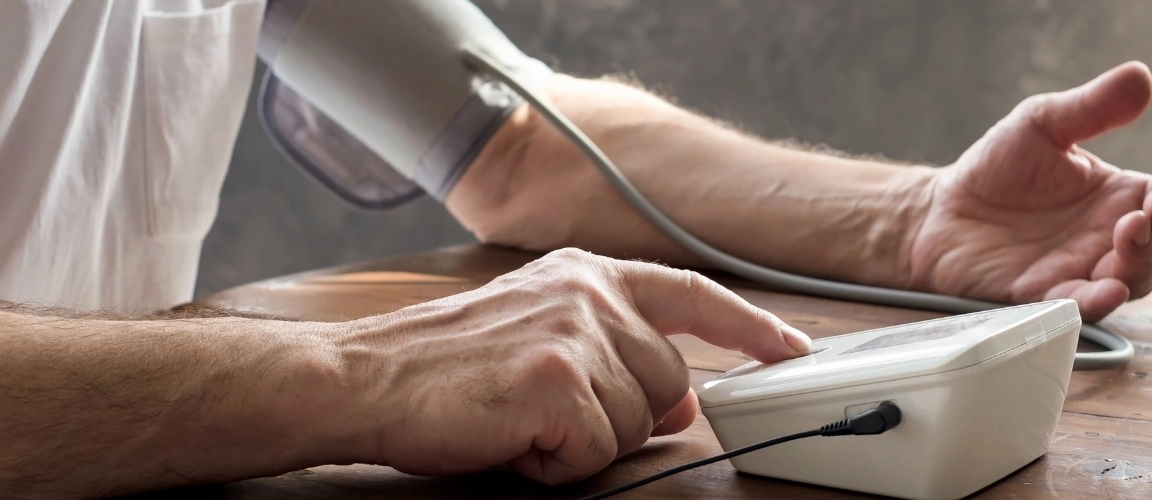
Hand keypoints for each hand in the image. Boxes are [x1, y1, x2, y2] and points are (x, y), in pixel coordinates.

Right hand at [347, 248, 808, 483]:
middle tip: (547, 413)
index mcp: (585, 273)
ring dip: (584, 442)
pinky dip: (556, 463)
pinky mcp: (560, 380)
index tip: (788, 350)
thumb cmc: (440, 365)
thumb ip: (612, 352)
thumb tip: (676, 403)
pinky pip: (597, 451)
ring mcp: (578, 334)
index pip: (691, 293)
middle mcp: (590, 293)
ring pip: (638, 424)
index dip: (749, 325)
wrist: (363, 379)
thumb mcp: (536, 334)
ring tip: (521, 420)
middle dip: (622, 417)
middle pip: (670, 383)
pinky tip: (513, 438)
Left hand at [908, 62, 1151, 320]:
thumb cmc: (996, 169)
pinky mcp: (1044, 297)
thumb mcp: (1043, 124)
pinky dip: (1099, 302)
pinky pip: (1080, 307)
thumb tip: (1140, 78)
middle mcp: (1110, 239)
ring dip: (1143, 259)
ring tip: (1128, 229)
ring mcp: (1081, 271)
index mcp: (1121, 198)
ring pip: (1137, 280)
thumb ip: (1091, 107)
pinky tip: (1109, 288)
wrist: (939, 209)